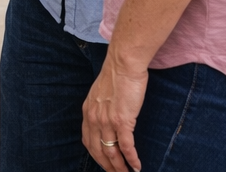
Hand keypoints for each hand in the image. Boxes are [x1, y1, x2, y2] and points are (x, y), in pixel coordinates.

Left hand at [81, 53, 146, 171]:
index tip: (105, 164)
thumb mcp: (100, 93)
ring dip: (120, 167)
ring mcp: (107, 120)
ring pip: (111, 152)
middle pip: (98, 151)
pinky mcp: (122, 120)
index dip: (96, 156)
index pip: (88, 141)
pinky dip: (132, 159)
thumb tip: (106, 120)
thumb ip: (100, 108)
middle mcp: (94, 117)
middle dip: (107, 166)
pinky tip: (137, 167)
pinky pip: (127, 147)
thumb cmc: (116, 75)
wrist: (123, 63)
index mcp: (88, 111)